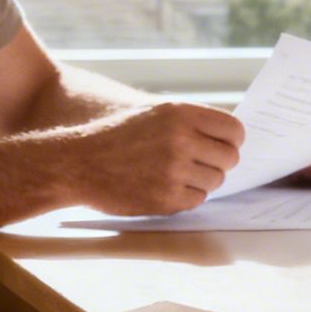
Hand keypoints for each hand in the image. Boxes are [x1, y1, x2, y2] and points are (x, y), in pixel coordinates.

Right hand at [57, 101, 244, 215]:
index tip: (224, 145)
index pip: (234, 130)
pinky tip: (167, 186)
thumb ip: (190, 120)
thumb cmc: (115, 135)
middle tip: (202, 163)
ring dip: (202, 180)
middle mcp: (180, 140)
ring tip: (177, 174)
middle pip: (230, 158)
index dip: (232, 140)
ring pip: (216, 180)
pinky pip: (198, 200)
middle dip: (219, 162)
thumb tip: (229, 135)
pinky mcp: (165, 198)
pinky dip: (187, 196)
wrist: (76, 162)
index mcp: (180, 113)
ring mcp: (173, 171)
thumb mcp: (153, 111)